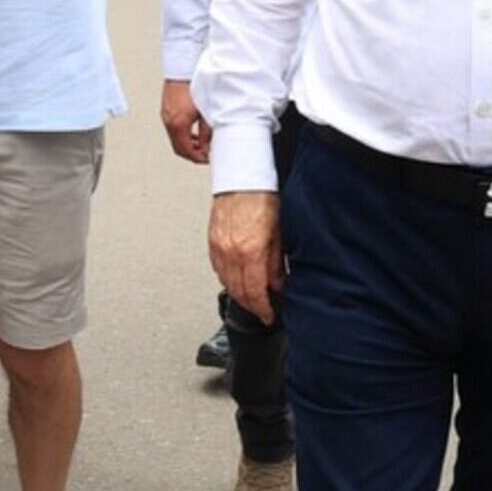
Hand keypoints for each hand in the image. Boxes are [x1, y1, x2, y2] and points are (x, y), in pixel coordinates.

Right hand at [161, 80, 209, 162]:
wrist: (182, 69)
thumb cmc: (193, 86)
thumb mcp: (204, 112)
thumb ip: (206, 132)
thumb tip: (207, 145)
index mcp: (178, 124)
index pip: (185, 150)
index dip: (197, 158)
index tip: (206, 159)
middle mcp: (169, 121)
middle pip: (178, 147)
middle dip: (191, 154)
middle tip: (204, 155)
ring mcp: (166, 116)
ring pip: (175, 139)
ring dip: (187, 144)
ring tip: (200, 145)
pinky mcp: (166, 110)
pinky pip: (172, 129)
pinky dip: (182, 135)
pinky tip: (191, 132)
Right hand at [209, 191, 282, 324]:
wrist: (242, 175)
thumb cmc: (262, 196)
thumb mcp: (279, 232)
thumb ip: (276, 262)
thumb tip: (278, 284)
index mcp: (250, 250)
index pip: (255, 292)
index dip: (263, 308)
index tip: (269, 315)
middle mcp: (231, 251)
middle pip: (238, 291)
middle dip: (251, 305)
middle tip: (261, 310)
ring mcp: (218, 246)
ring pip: (226, 282)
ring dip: (238, 294)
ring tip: (251, 298)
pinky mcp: (212, 240)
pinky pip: (217, 268)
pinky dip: (227, 278)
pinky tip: (236, 279)